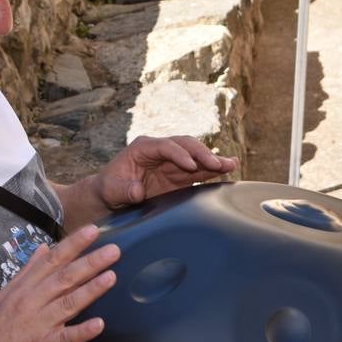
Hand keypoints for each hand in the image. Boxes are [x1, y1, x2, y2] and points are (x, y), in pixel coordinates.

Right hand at [0, 224, 119, 341]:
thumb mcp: (7, 293)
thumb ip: (29, 271)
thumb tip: (44, 249)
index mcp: (26, 287)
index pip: (53, 260)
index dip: (74, 244)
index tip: (93, 230)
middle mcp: (33, 302)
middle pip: (65, 278)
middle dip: (90, 262)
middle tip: (114, 250)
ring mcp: (39, 324)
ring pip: (68, 303)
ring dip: (91, 290)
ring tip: (111, 277)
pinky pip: (66, 338)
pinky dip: (82, 331)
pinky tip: (99, 324)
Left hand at [97, 135, 236, 207]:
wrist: (112, 196)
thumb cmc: (109, 189)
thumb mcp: (111, 190)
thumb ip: (124, 190)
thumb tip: (137, 191)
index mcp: (143, 147)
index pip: (166, 146)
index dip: (179, 154)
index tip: (190, 166)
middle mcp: (161, 150)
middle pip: (186, 146)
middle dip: (202, 154)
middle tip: (217, 165)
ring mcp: (172, 162)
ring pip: (196, 156)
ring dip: (213, 160)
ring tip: (232, 164)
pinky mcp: (180, 175)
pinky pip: (199, 170)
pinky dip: (213, 170)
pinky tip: (229, 168)